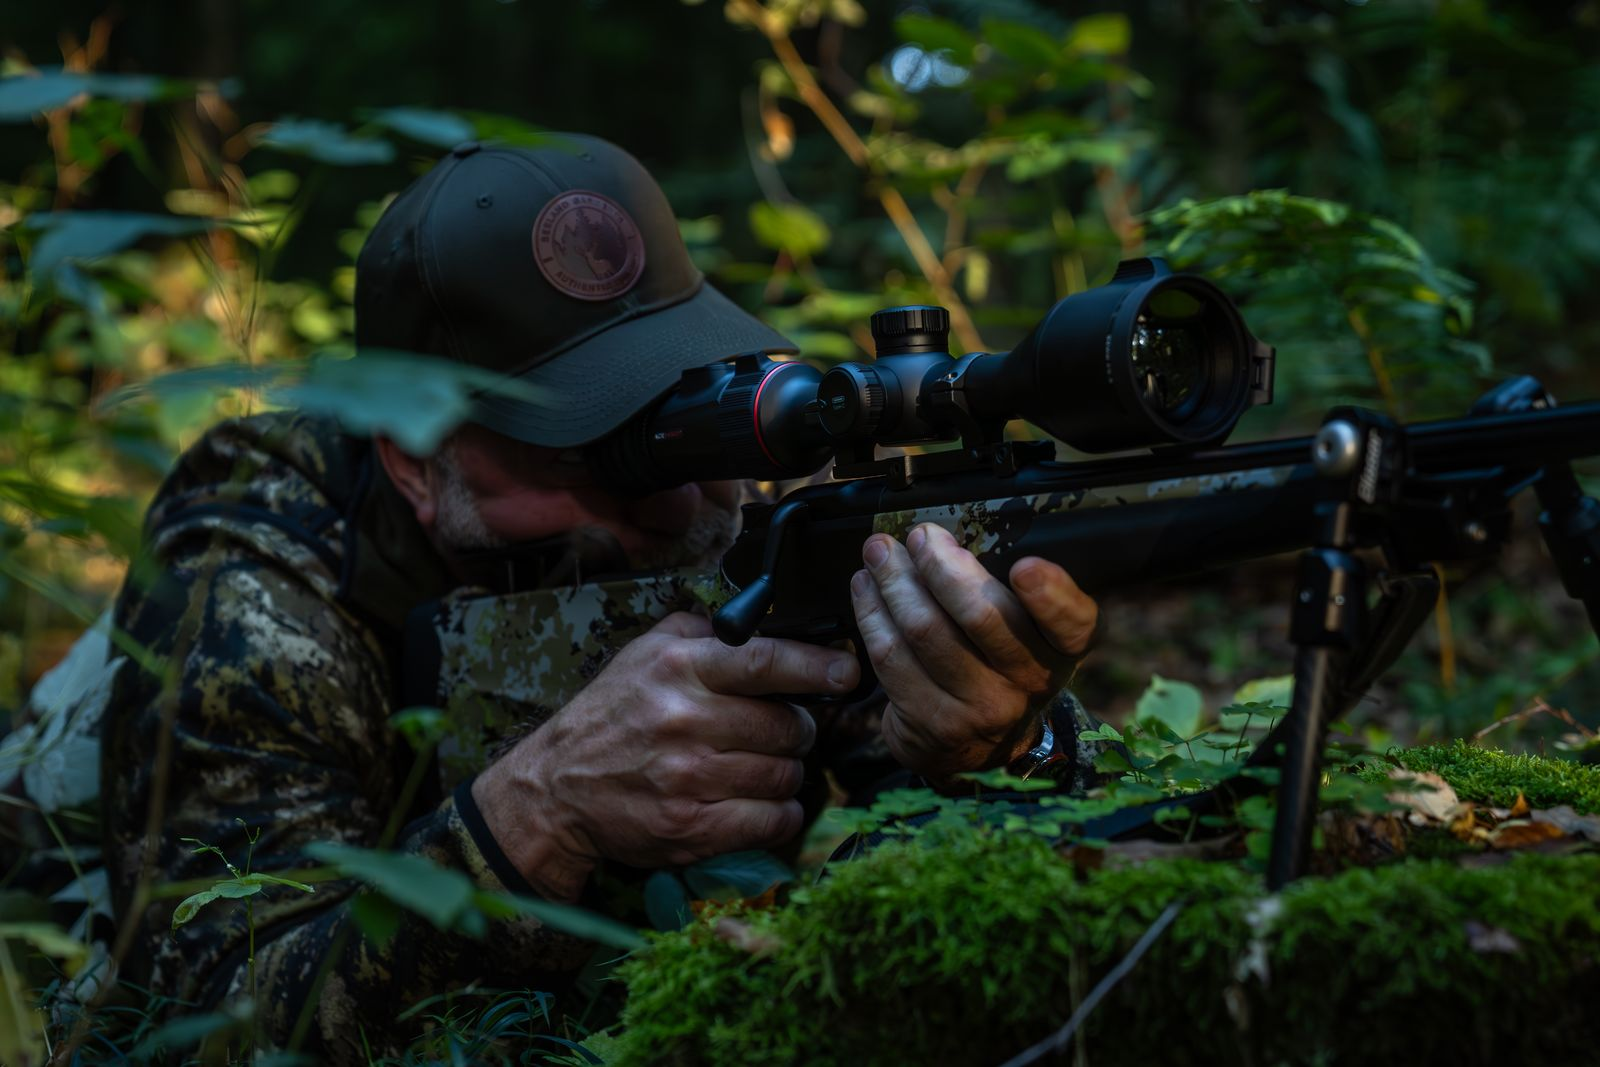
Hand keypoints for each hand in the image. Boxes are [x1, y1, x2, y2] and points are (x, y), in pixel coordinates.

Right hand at [471, 612, 858, 899]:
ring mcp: (688, 778)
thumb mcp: (643, 654)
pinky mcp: (691, 827)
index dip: (816, 666)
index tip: (847, 672)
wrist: (555, 788)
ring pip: (785, 774)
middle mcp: (684, 720)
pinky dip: (781, 813)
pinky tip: (764, 802)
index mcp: (678, 669)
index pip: (764, 661)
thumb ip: (702, 632)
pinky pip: (771, 820)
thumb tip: (764, 620)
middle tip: (784, 731)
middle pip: (787, 726)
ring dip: (788, 771)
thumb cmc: (610, 716)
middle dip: (799, 729)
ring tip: (764, 765)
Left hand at [850, 522, 1097, 778]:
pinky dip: (871, 612)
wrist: (979, 746)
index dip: (1051, 594)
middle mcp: (1029, 681)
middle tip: (919, 536)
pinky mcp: (929, 721)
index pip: (1071, 620)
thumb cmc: (1000, 665)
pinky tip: (866, 587)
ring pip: (925, 630)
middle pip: (980, 615)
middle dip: (939, 565)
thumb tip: (940, 537)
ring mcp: (978, 708)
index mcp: (1062, 647)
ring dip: (894, 581)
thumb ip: (1004, 588)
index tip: (1025, 566)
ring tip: (879, 552)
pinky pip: (891, 656)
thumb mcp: (1028, 632)